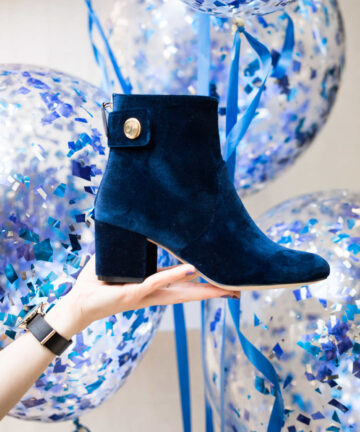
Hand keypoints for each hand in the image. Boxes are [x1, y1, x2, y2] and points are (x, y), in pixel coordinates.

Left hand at [45, 256, 239, 338]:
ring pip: (178, 290)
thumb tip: (138, 221)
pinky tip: (190, 270)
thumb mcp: (118, 261)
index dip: (204, 283)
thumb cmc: (98, 283)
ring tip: (223, 285)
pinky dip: (173, 276)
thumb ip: (129, 244)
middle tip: (237, 291)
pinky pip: (156, 283)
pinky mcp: (132, 295)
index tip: (223, 280)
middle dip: (213, 292)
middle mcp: (154, 293)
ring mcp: (145, 295)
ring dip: (200, 286)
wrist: (78, 303)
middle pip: (189, 293)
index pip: (184, 285)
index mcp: (153, 286)